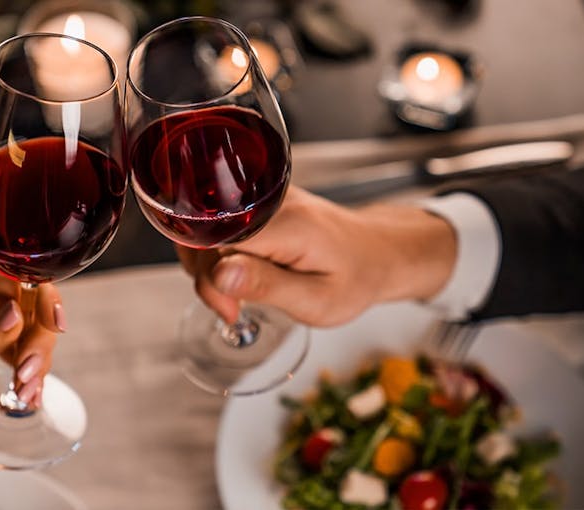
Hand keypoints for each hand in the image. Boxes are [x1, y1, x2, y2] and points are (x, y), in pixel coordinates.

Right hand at [178, 186, 456, 326]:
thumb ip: (266, 286)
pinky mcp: (260, 201)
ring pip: (208, 228)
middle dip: (206, 276)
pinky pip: (221, 225)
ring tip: (236, 296)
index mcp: (287, 224)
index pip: (217, 239)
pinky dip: (219, 253)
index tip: (230, 309)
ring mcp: (264, 197)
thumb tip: (218, 275)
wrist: (378, 252)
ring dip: (208, 266)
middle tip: (233, 309)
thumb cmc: (355, 278)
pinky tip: (238, 275)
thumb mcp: (317, 300)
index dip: (210, 277)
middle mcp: (272, 201)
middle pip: (205, 231)